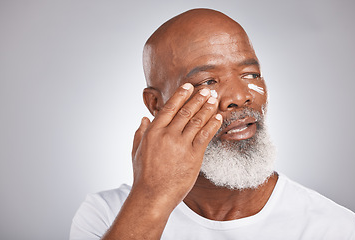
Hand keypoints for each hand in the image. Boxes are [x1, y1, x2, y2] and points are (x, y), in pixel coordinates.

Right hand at [131, 83, 221, 207]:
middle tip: (207, 90)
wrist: (153, 195)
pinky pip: (205, 136)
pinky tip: (218, 117)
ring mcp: (181, 144)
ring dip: (207, 108)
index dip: (181, 95)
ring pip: (197, 121)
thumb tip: (144, 119)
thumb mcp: (137, 151)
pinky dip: (213, 124)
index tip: (189, 86)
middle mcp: (167, 134)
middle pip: (186, 111)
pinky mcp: (193, 156)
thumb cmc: (143, 175)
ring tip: (214, 99)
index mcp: (153, 131)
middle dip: (198, 98)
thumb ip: (140, 133)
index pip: (169, 107)